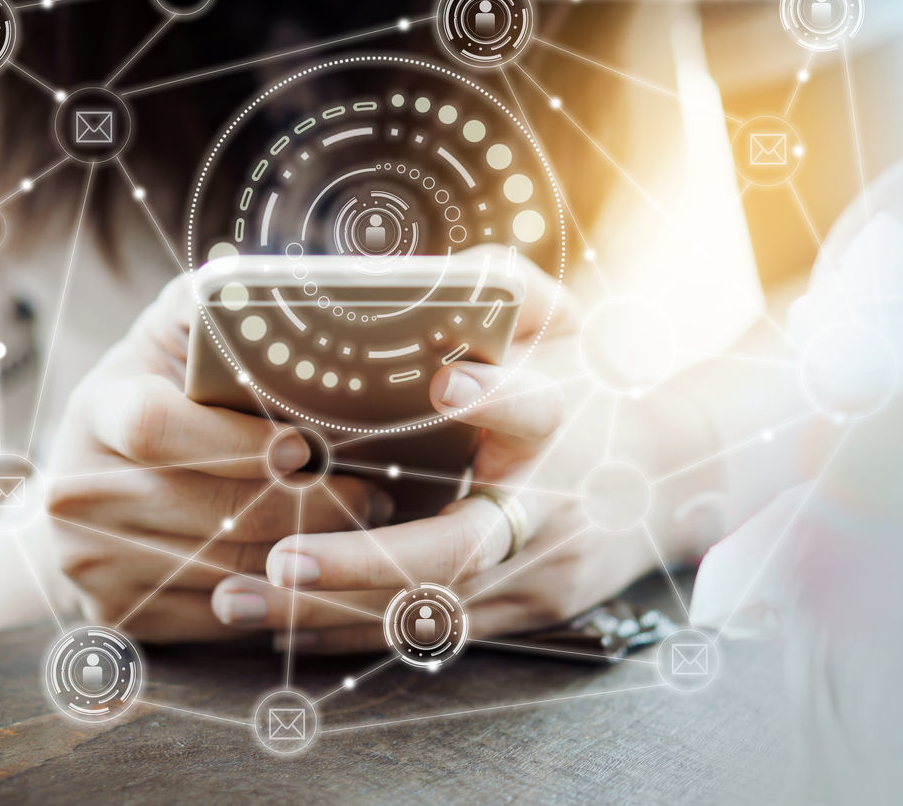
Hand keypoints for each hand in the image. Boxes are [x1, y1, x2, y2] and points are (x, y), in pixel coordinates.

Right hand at [44, 275, 392, 641]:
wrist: (92, 492)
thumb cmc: (163, 397)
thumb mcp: (175, 339)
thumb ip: (217, 306)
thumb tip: (292, 283)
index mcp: (97, 411)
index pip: (154, 426)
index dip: (234, 442)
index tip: (303, 447)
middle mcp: (79, 489)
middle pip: (213, 509)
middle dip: (312, 505)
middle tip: (377, 494)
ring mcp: (90, 560)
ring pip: (228, 569)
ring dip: (313, 554)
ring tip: (366, 525)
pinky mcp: (116, 614)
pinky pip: (219, 619)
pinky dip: (282, 599)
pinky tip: (323, 571)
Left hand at [207, 255, 671, 652]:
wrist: (669, 485)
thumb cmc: (589, 398)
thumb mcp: (569, 334)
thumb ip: (512, 292)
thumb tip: (432, 267)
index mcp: (561, 424)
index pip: (535, 408)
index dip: (492, 397)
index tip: (443, 380)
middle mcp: (551, 507)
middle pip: (459, 548)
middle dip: (362, 559)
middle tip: (278, 555)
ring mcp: (539, 571)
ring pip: (428, 609)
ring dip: (329, 611)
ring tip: (233, 598)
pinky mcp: (527, 613)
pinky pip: (432, 636)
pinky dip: (352, 635)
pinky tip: (278, 627)